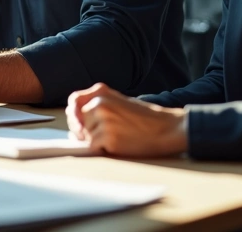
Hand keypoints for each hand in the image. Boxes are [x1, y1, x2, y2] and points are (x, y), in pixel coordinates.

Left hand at [66, 83, 187, 156]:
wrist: (168, 128)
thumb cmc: (145, 118)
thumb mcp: (119, 102)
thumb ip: (97, 106)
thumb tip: (74, 125)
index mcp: (101, 91)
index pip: (74, 101)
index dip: (74, 115)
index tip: (79, 123)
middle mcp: (99, 103)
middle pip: (78, 122)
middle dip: (86, 131)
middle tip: (105, 135)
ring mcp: (103, 120)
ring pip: (85, 136)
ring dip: (96, 141)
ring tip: (118, 137)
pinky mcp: (108, 137)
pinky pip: (93, 147)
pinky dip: (102, 150)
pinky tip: (118, 145)